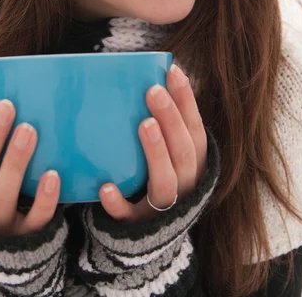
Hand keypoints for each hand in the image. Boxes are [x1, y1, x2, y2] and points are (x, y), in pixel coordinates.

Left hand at [99, 64, 207, 221]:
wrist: (150, 230)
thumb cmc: (157, 173)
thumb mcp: (168, 148)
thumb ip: (161, 121)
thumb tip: (144, 74)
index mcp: (194, 161)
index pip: (195, 127)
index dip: (186, 99)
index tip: (171, 70)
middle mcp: (186, 183)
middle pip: (183, 151)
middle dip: (170, 119)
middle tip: (152, 91)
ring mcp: (164, 207)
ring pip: (165, 183)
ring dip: (156, 152)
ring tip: (143, 124)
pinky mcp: (139, 224)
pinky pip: (130, 215)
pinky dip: (119, 203)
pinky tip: (106, 188)